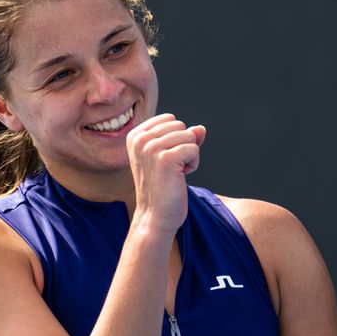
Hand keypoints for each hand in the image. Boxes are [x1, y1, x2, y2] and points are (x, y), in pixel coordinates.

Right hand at [126, 113, 206, 234]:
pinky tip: (179, 178)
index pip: (170, 120)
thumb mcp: (169, 156)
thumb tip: (201, 128)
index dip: (175, 139)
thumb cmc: (162, 187)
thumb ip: (183, 138)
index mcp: (135, 135)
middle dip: (183, 146)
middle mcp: (140, 139)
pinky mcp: (166, 159)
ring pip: (189, 136)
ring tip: (174, 174)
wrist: (155, 215)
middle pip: (181, 126)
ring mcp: (151, 148)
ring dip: (189, 156)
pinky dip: (193, 165)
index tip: (164, 160)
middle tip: (170, 169)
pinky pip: (194, 149)